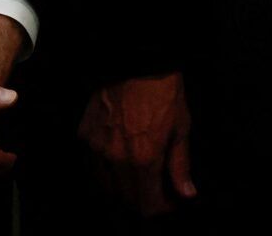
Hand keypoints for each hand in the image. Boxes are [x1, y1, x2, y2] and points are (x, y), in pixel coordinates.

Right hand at [79, 73, 196, 214]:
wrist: (137, 62)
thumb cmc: (165, 93)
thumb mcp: (181, 128)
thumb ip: (180, 166)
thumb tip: (187, 194)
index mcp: (144, 159)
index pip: (147, 204)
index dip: (161, 209)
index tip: (172, 202)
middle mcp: (116, 160)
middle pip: (126, 200)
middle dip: (144, 201)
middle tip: (159, 191)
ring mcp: (96, 149)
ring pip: (105, 188)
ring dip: (123, 191)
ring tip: (141, 181)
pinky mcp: (84, 137)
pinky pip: (93, 167)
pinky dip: (106, 173)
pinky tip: (120, 165)